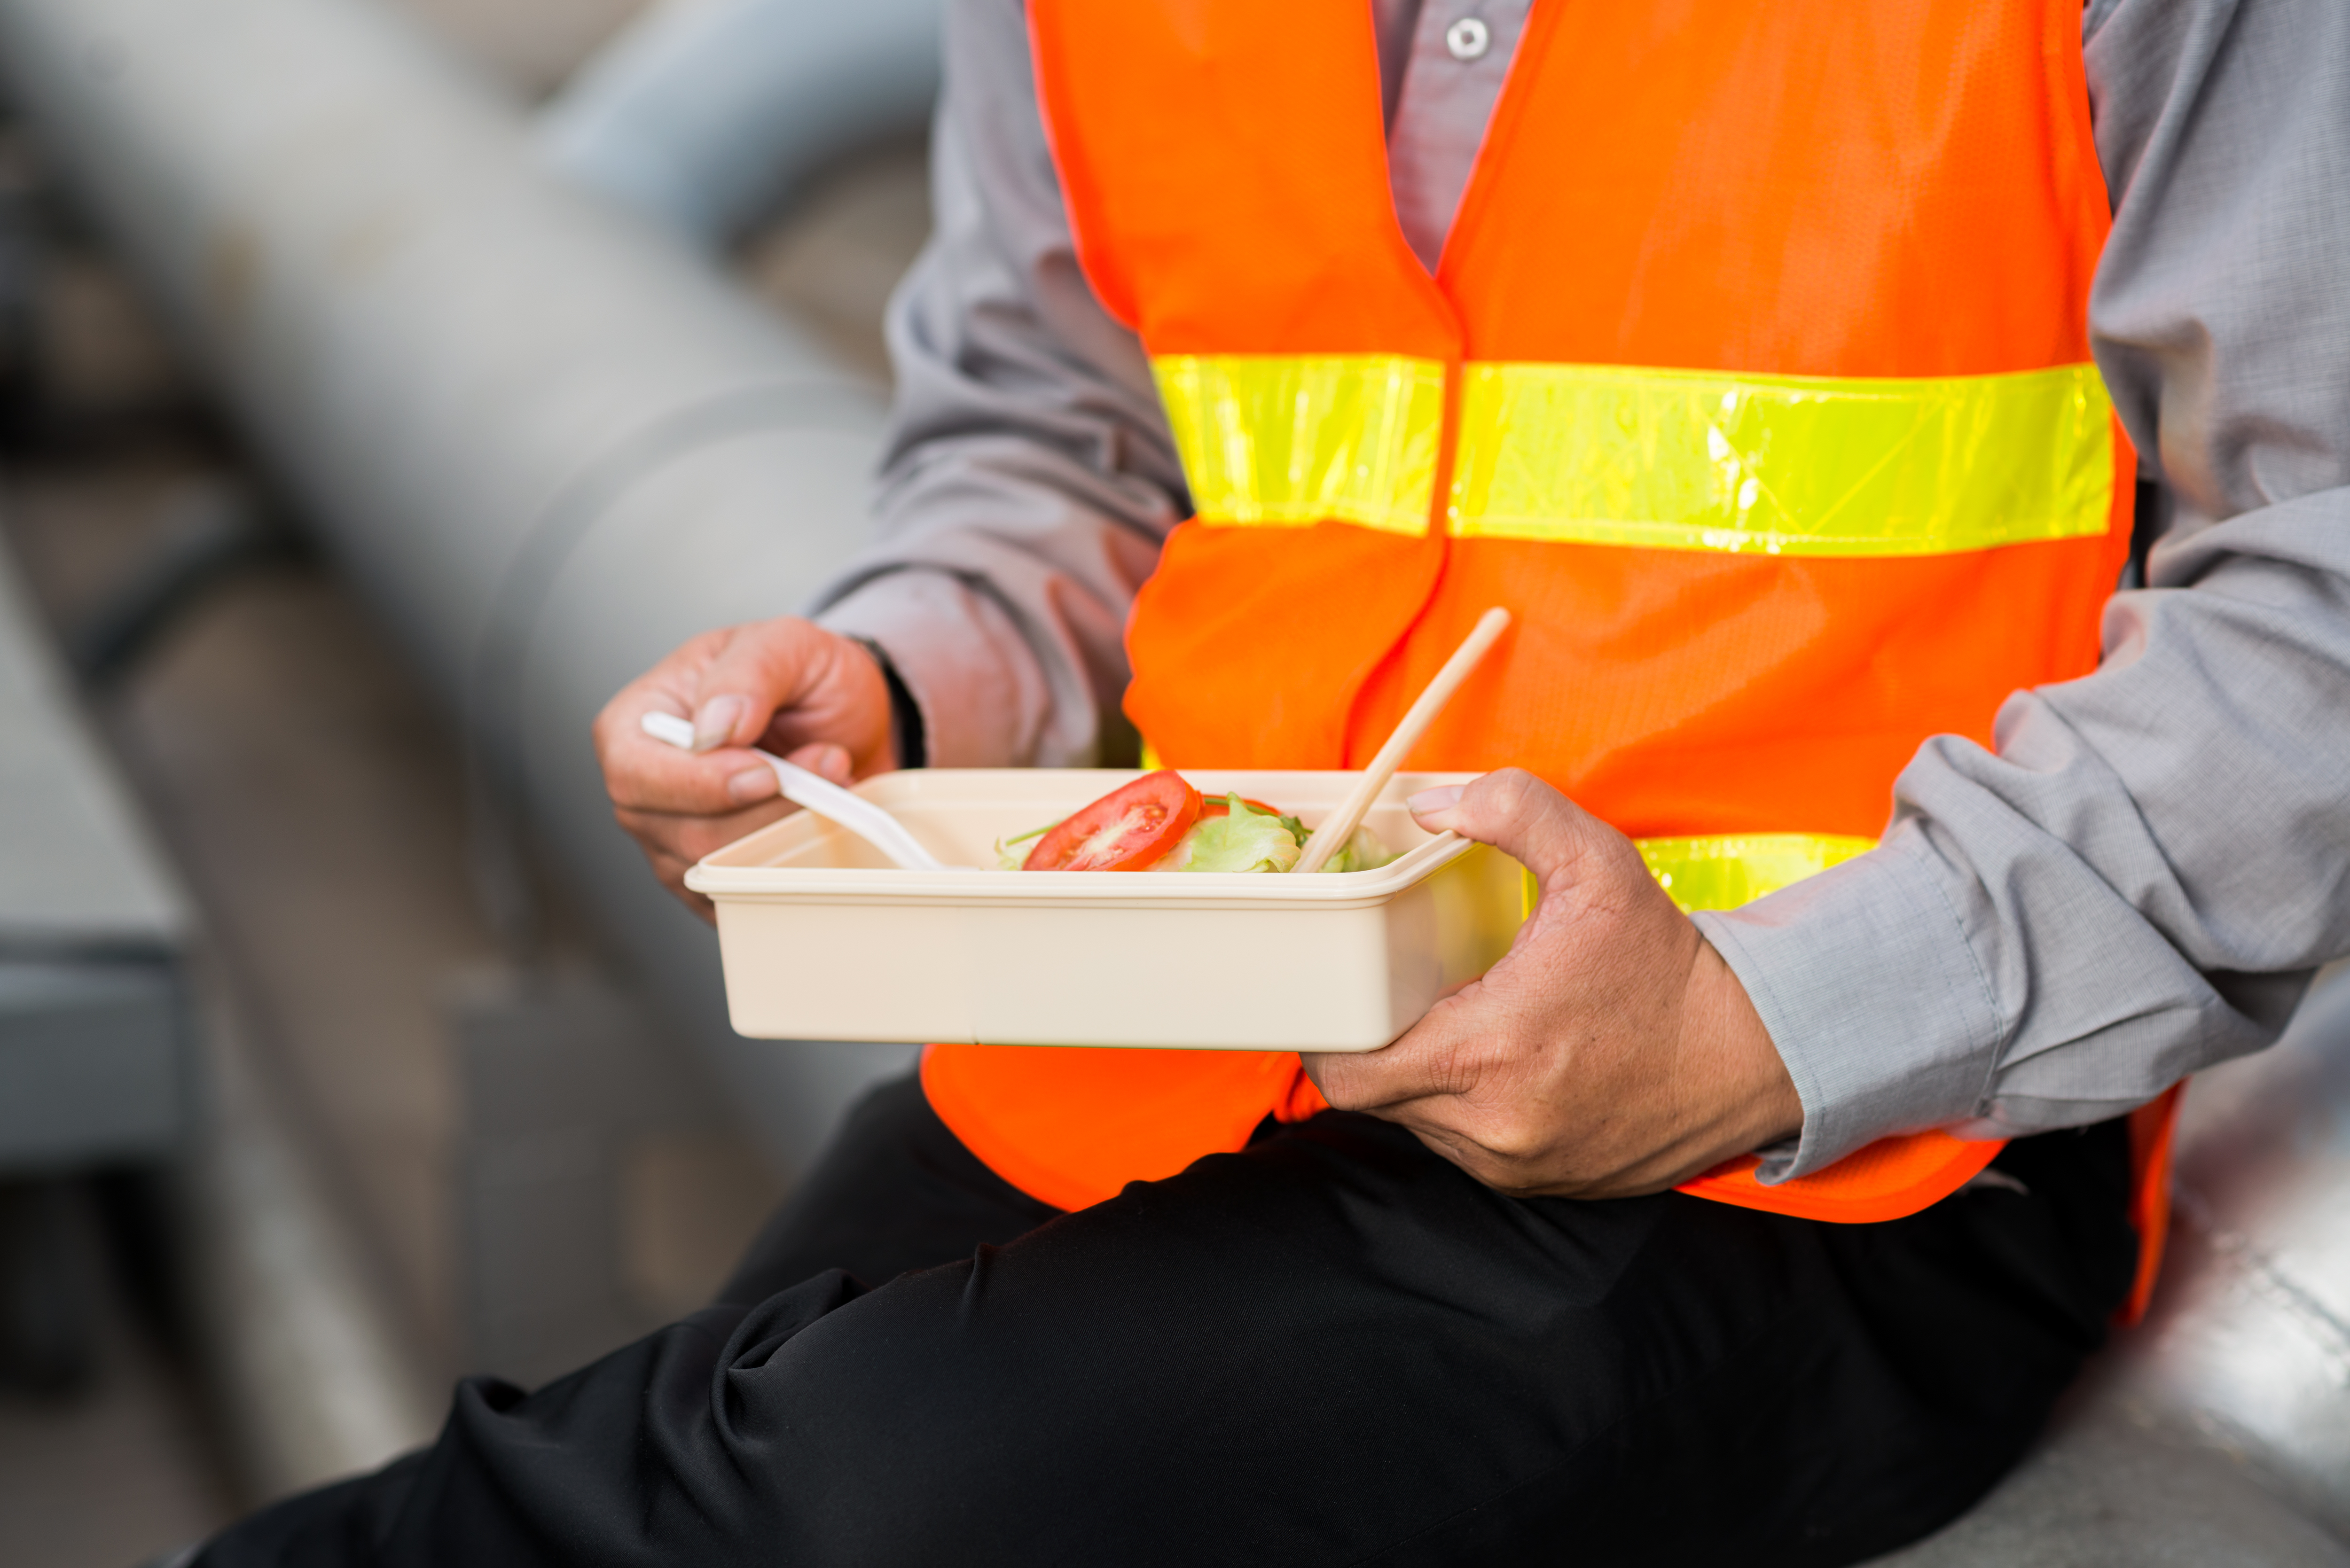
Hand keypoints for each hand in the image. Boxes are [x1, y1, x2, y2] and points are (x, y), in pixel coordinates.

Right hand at [593, 618, 894, 918]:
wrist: (847, 722)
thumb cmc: (805, 679)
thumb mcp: (788, 644)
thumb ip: (750, 672)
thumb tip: (717, 726)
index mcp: (637, 723)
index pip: (636, 773)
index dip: (700, 784)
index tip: (767, 772)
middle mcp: (644, 789)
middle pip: (680, 832)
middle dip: (764, 808)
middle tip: (827, 763)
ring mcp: (673, 840)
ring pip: (718, 869)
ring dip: (789, 830)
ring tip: (829, 781)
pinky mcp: (711, 878)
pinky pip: (742, 896)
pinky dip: (792, 863)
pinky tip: (816, 823)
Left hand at [1303, 769, 1800, 1197]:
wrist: (1751, 1052)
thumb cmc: (1666, 964)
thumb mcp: (1596, 864)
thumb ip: (1511, 811)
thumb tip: (1432, 805)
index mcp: (1489, 1053)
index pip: (1349, 1074)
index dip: (1326, 1037)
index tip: (1339, 998)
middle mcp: (1494, 1125)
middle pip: (1376, 1099)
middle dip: (1376, 1046)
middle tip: (1397, 997)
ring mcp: (1516, 1165)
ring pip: (1419, 1124)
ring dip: (1421, 1079)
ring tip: (1458, 1024)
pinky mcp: (1540, 1184)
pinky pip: (1466, 1147)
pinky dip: (1465, 1107)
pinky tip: (1499, 1062)